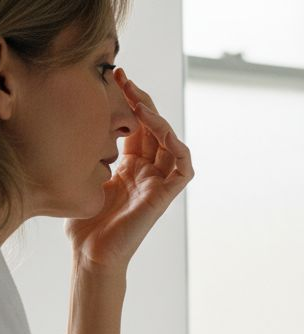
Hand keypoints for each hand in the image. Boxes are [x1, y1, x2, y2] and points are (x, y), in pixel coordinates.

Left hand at [65, 69, 193, 276]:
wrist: (92, 251)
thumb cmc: (86, 222)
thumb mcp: (88, 175)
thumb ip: (96, 150)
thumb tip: (89, 120)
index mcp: (130, 167)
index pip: (138, 127)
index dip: (130, 102)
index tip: (115, 79)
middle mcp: (148, 173)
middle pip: (155, 129)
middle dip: (142, 102)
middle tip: (124, 80)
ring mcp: (158, 184)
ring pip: (171, 143)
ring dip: (158, 119)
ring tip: (138, 103)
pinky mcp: (165, 196)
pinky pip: (183, 168)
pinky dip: (177, 146)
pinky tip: (159, 129)